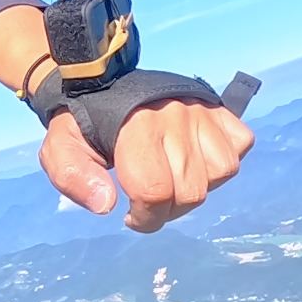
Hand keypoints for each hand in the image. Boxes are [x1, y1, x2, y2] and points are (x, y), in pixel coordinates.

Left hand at [39, 97, 253, 231]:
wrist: (100, 83)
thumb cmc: (83, 124)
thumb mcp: (60, 149)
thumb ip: (74, 177)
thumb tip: (107, 205)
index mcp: (134, 127)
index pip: (155, 191)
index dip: (146, 218)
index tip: (130, 216)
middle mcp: (173, 115)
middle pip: (192, 191)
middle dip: (169, 209)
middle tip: (148, 198)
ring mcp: (199, 109)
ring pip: (222, 170)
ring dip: (199, 184)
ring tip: (172, 176)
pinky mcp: (217, 107)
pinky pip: (241, 142)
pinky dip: (222, 157)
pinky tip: (195, 157)